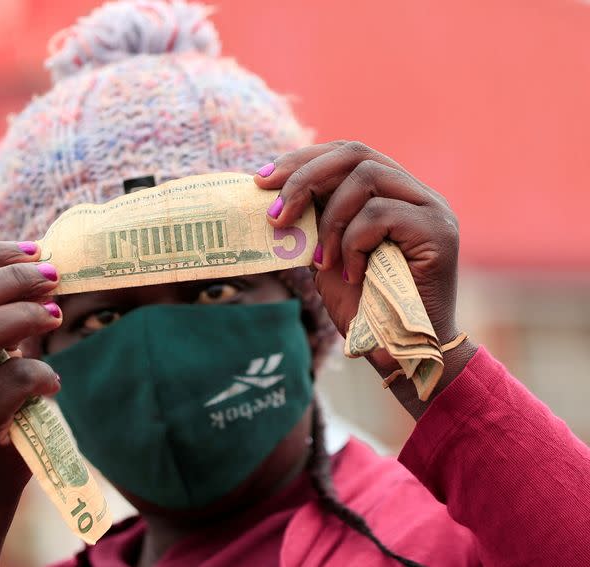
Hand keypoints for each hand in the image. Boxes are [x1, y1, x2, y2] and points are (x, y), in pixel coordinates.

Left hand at [255, 142, 476, 416]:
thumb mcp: (329, 255)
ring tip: (322, 259)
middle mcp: (415, 193)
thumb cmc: (365, 309)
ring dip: (330, 220)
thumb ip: (315, 221)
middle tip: (275, 214)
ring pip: (365, 179)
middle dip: (304, 178)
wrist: (402, 354)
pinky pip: (379, 214)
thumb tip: (271, 194)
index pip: (346, 154)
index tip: (262, 182)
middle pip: (355, 153)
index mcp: (391, 193)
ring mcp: (431, 208)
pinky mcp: (438, 230)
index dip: (302, 161)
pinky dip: (352, 243)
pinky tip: (350, 273)